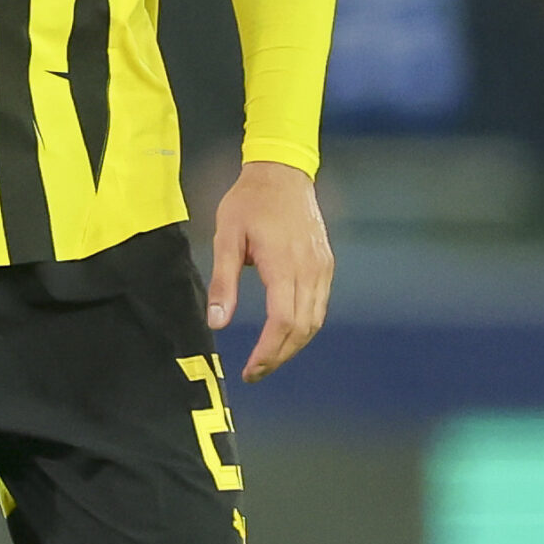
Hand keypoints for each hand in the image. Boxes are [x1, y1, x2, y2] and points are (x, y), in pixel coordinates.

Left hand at [206, 161, 332, 381]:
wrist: (282, 172)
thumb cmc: (249, 201)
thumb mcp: (227, 235)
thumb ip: (224, 280)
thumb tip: (217, 321)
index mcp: (283, 263)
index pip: (282, 322)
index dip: (268, 351)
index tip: (251, 369)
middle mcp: (310, 270)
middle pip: (302, 329)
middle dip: (279, 356)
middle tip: (255, 371)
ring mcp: (322, 267)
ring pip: (314, 321)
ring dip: (293, 345)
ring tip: (268, 358)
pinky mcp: (326, 264)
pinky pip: (320, 306)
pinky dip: (304, 326)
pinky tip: (285, 333)